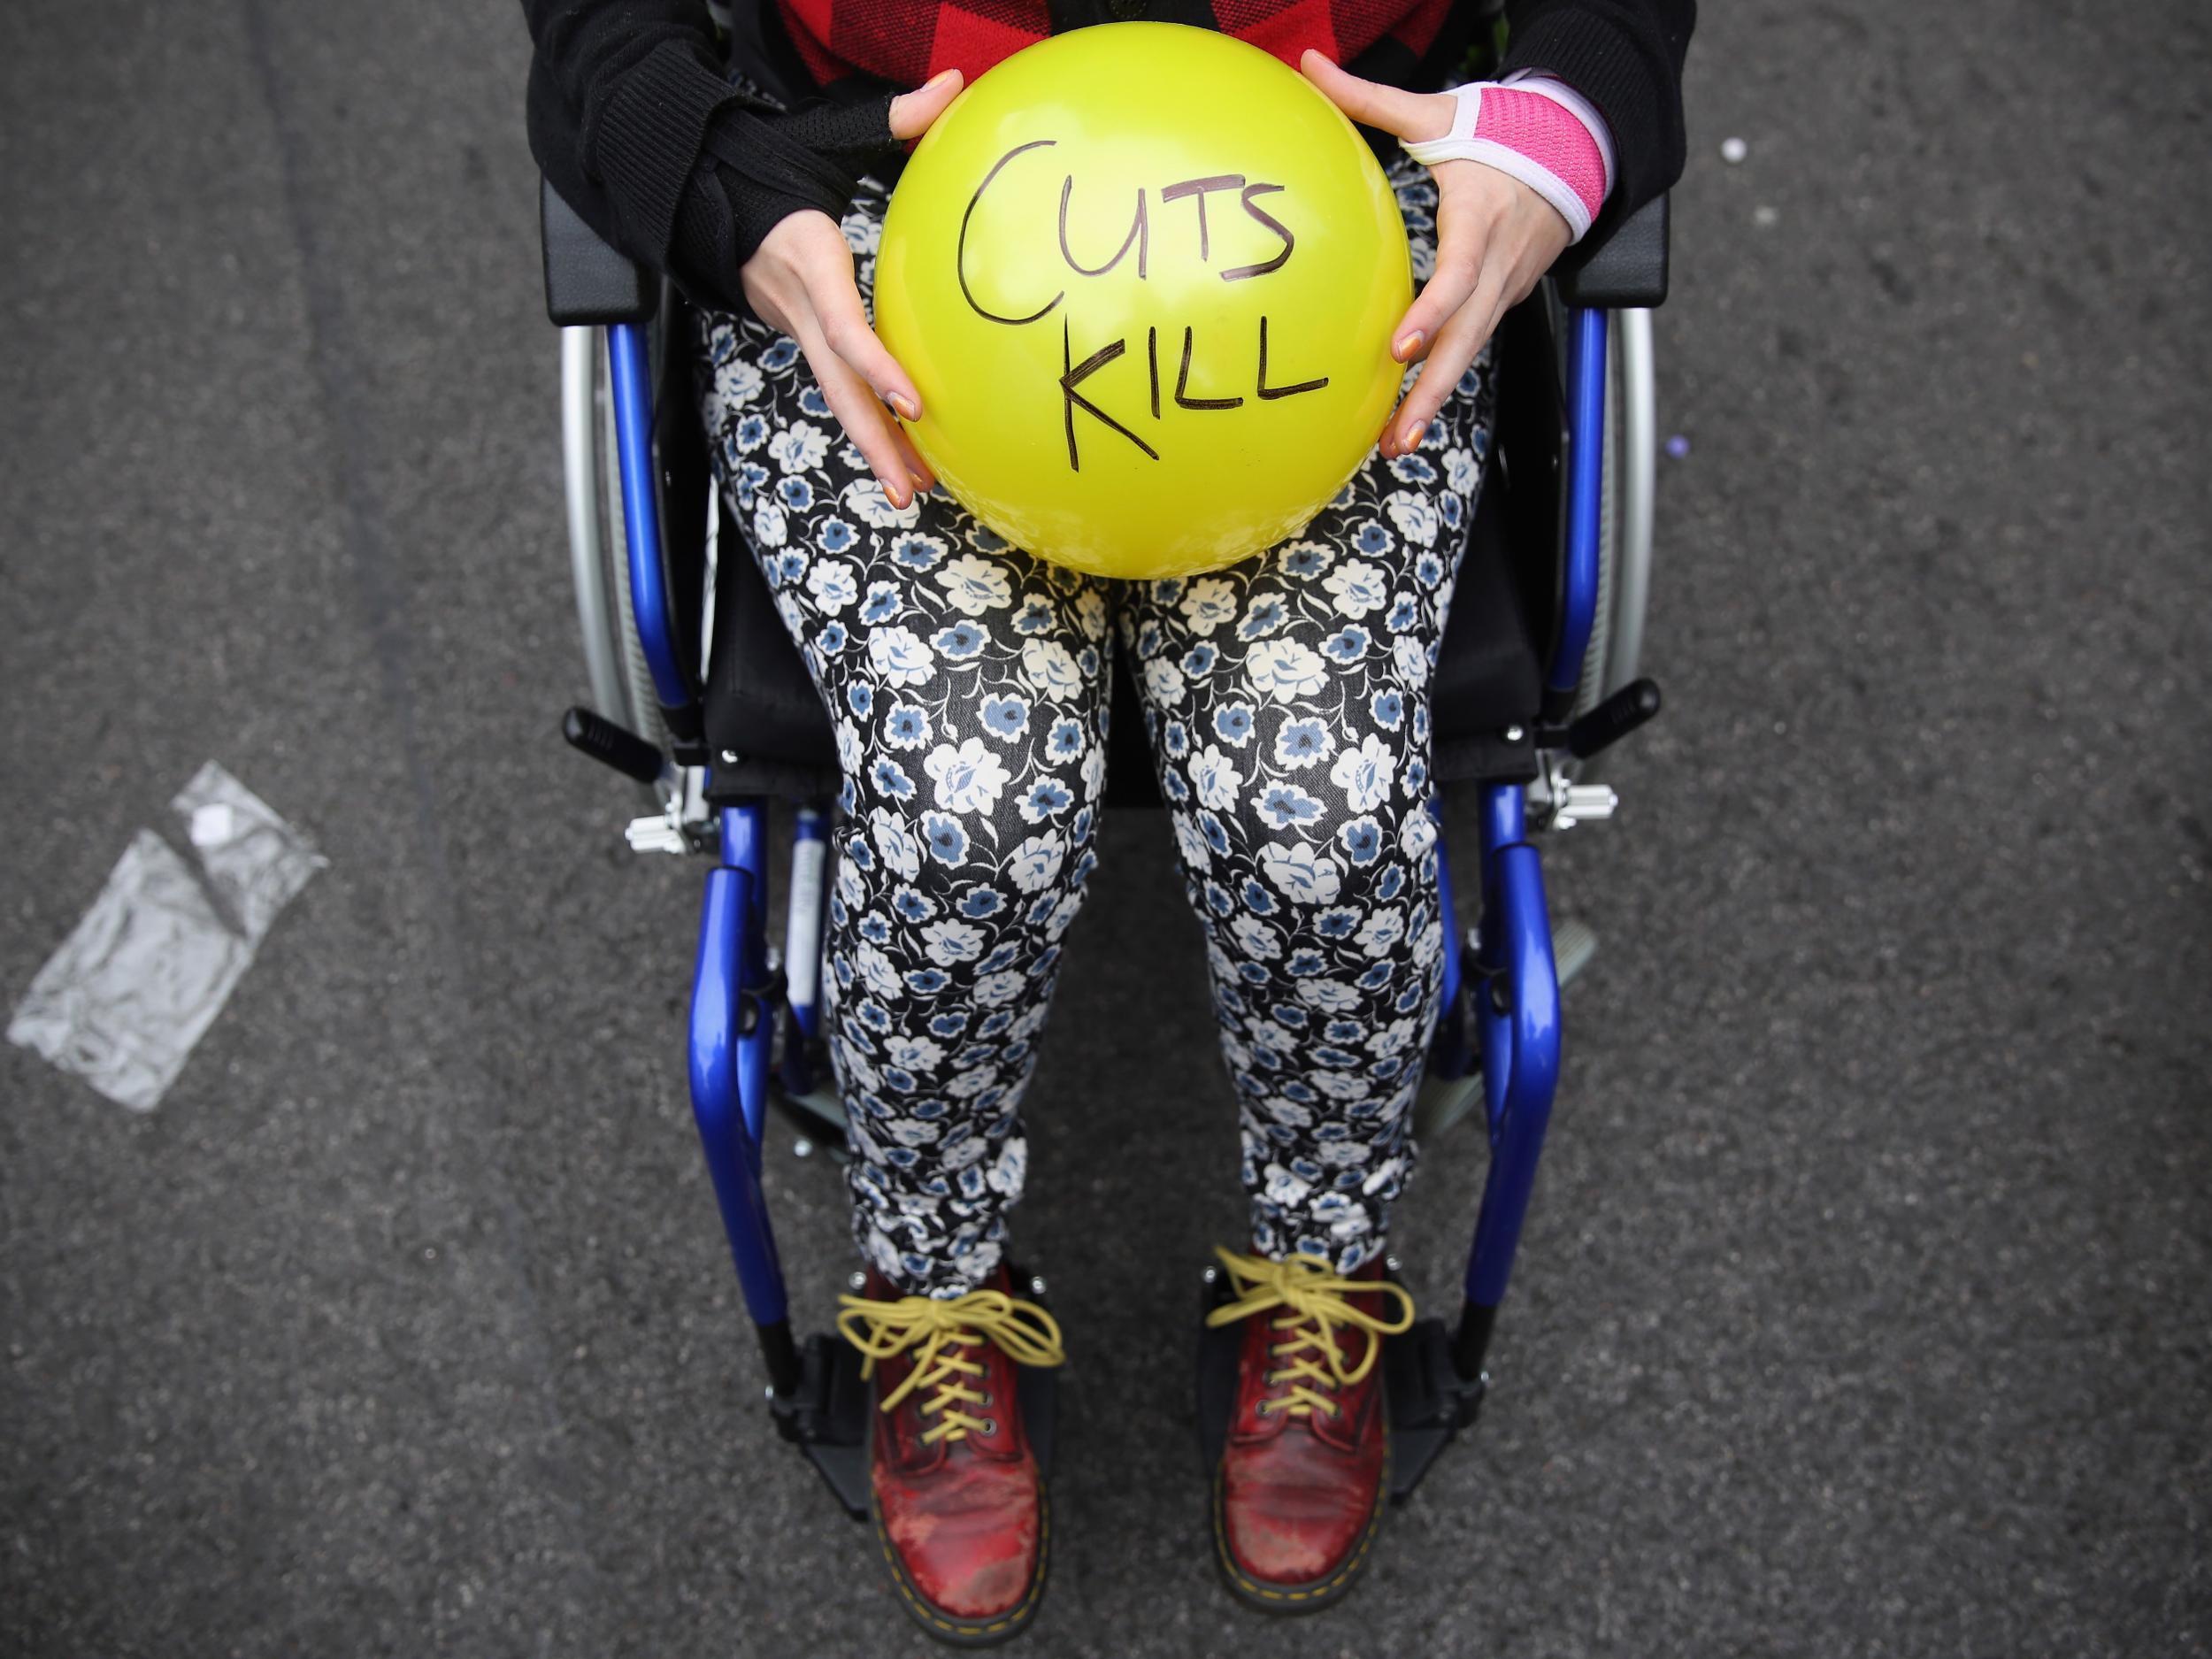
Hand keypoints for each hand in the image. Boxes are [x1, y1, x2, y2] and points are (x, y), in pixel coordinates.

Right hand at [738, 71, 963, 508]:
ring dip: (874, 445)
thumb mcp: (825, 135)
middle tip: (909, 487)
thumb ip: (894, 118)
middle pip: (836, 385)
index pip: (842, 324)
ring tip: (913, 490)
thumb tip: (955, 87)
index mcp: (807, 259)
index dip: (876, 364)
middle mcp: (798, 305)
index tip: (914, 400)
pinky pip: (838, 384)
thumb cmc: (770, 163)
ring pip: (836, 395)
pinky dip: (869, 419)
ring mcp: (796, 326)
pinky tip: (905, 455)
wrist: (705, 189)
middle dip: (873, 439)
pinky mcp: (803, 334)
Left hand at [1300, 52, 1573, 458]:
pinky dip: (1443, 382)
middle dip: (1433, 389)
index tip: (1401, 345)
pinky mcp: (1501, 303)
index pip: (1462, 274)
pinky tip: (1407, 417)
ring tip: (1395, 444)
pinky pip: (1471, 346)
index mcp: (1483, 219)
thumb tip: (1309, 64)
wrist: (1570, 150)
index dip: (1435, 310)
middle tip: (1397, 434)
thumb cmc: (1496, 133)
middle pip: (1468, 337)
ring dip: (1435, 401)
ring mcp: (1505, 290)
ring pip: (1471, 352)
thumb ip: (1370, 98)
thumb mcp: (1436, 115)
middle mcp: (1500, 265)